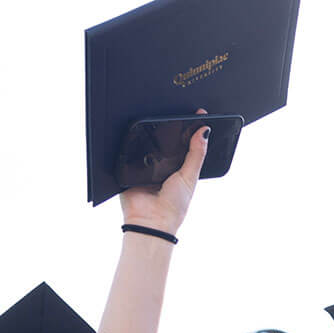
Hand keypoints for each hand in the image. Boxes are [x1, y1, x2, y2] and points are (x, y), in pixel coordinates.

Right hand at [119, 109, 209, 234]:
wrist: (152, 221)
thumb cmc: (174, 205)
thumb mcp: (189, 176)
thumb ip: (196, 154)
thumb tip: (204, 131)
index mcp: (179, 165)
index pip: (185, 142)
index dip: (190, 127)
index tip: (198, 112)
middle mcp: (162, 163)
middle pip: (166, 139)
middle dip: (171, 126)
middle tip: (178, 109)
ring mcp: (145, 164)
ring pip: (148, 142)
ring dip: (151, 131)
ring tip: (158, 115)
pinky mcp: (129, 167)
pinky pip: (130, 150)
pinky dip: (134, 142)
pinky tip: (138, 129)